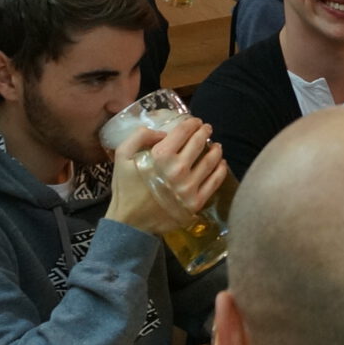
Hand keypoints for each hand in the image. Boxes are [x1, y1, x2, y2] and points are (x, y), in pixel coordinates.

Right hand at [109, 118, 224, 240]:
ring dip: (216, 150)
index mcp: (160, 156)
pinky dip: (221, 170)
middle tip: (207, 128)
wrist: (131, 222)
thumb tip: (163, 132)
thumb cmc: (126, 188)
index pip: (183, 132)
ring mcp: (189, 187)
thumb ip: (140, 136)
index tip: (195, 121)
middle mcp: (178, 169)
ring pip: (210, 162)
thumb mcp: (122, 155)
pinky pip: (214, 182)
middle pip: (198, 143)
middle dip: (204, 132)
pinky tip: (221, 163)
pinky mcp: (196, 202)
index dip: (191, 123)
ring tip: (217, 146)